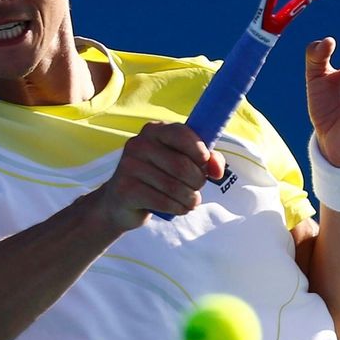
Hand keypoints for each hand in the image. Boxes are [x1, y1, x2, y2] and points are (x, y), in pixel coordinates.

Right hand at [97, 122, 224, 230]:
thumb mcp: (182, 162)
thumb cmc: (158, 177)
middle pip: (181, 165)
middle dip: (197, 181)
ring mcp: (129, 166)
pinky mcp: (126, 189)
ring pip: (174, 187)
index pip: (182, 134)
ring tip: (190, 201)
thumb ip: (206, 159)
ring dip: (190, 198)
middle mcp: (138, 144)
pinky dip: (178, 208)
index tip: (205, 164)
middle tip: (196, 189)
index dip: (200, 152)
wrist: (121, 202)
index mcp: (153, 131)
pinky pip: (163, 201)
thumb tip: (218, 170)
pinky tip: (178, 208)